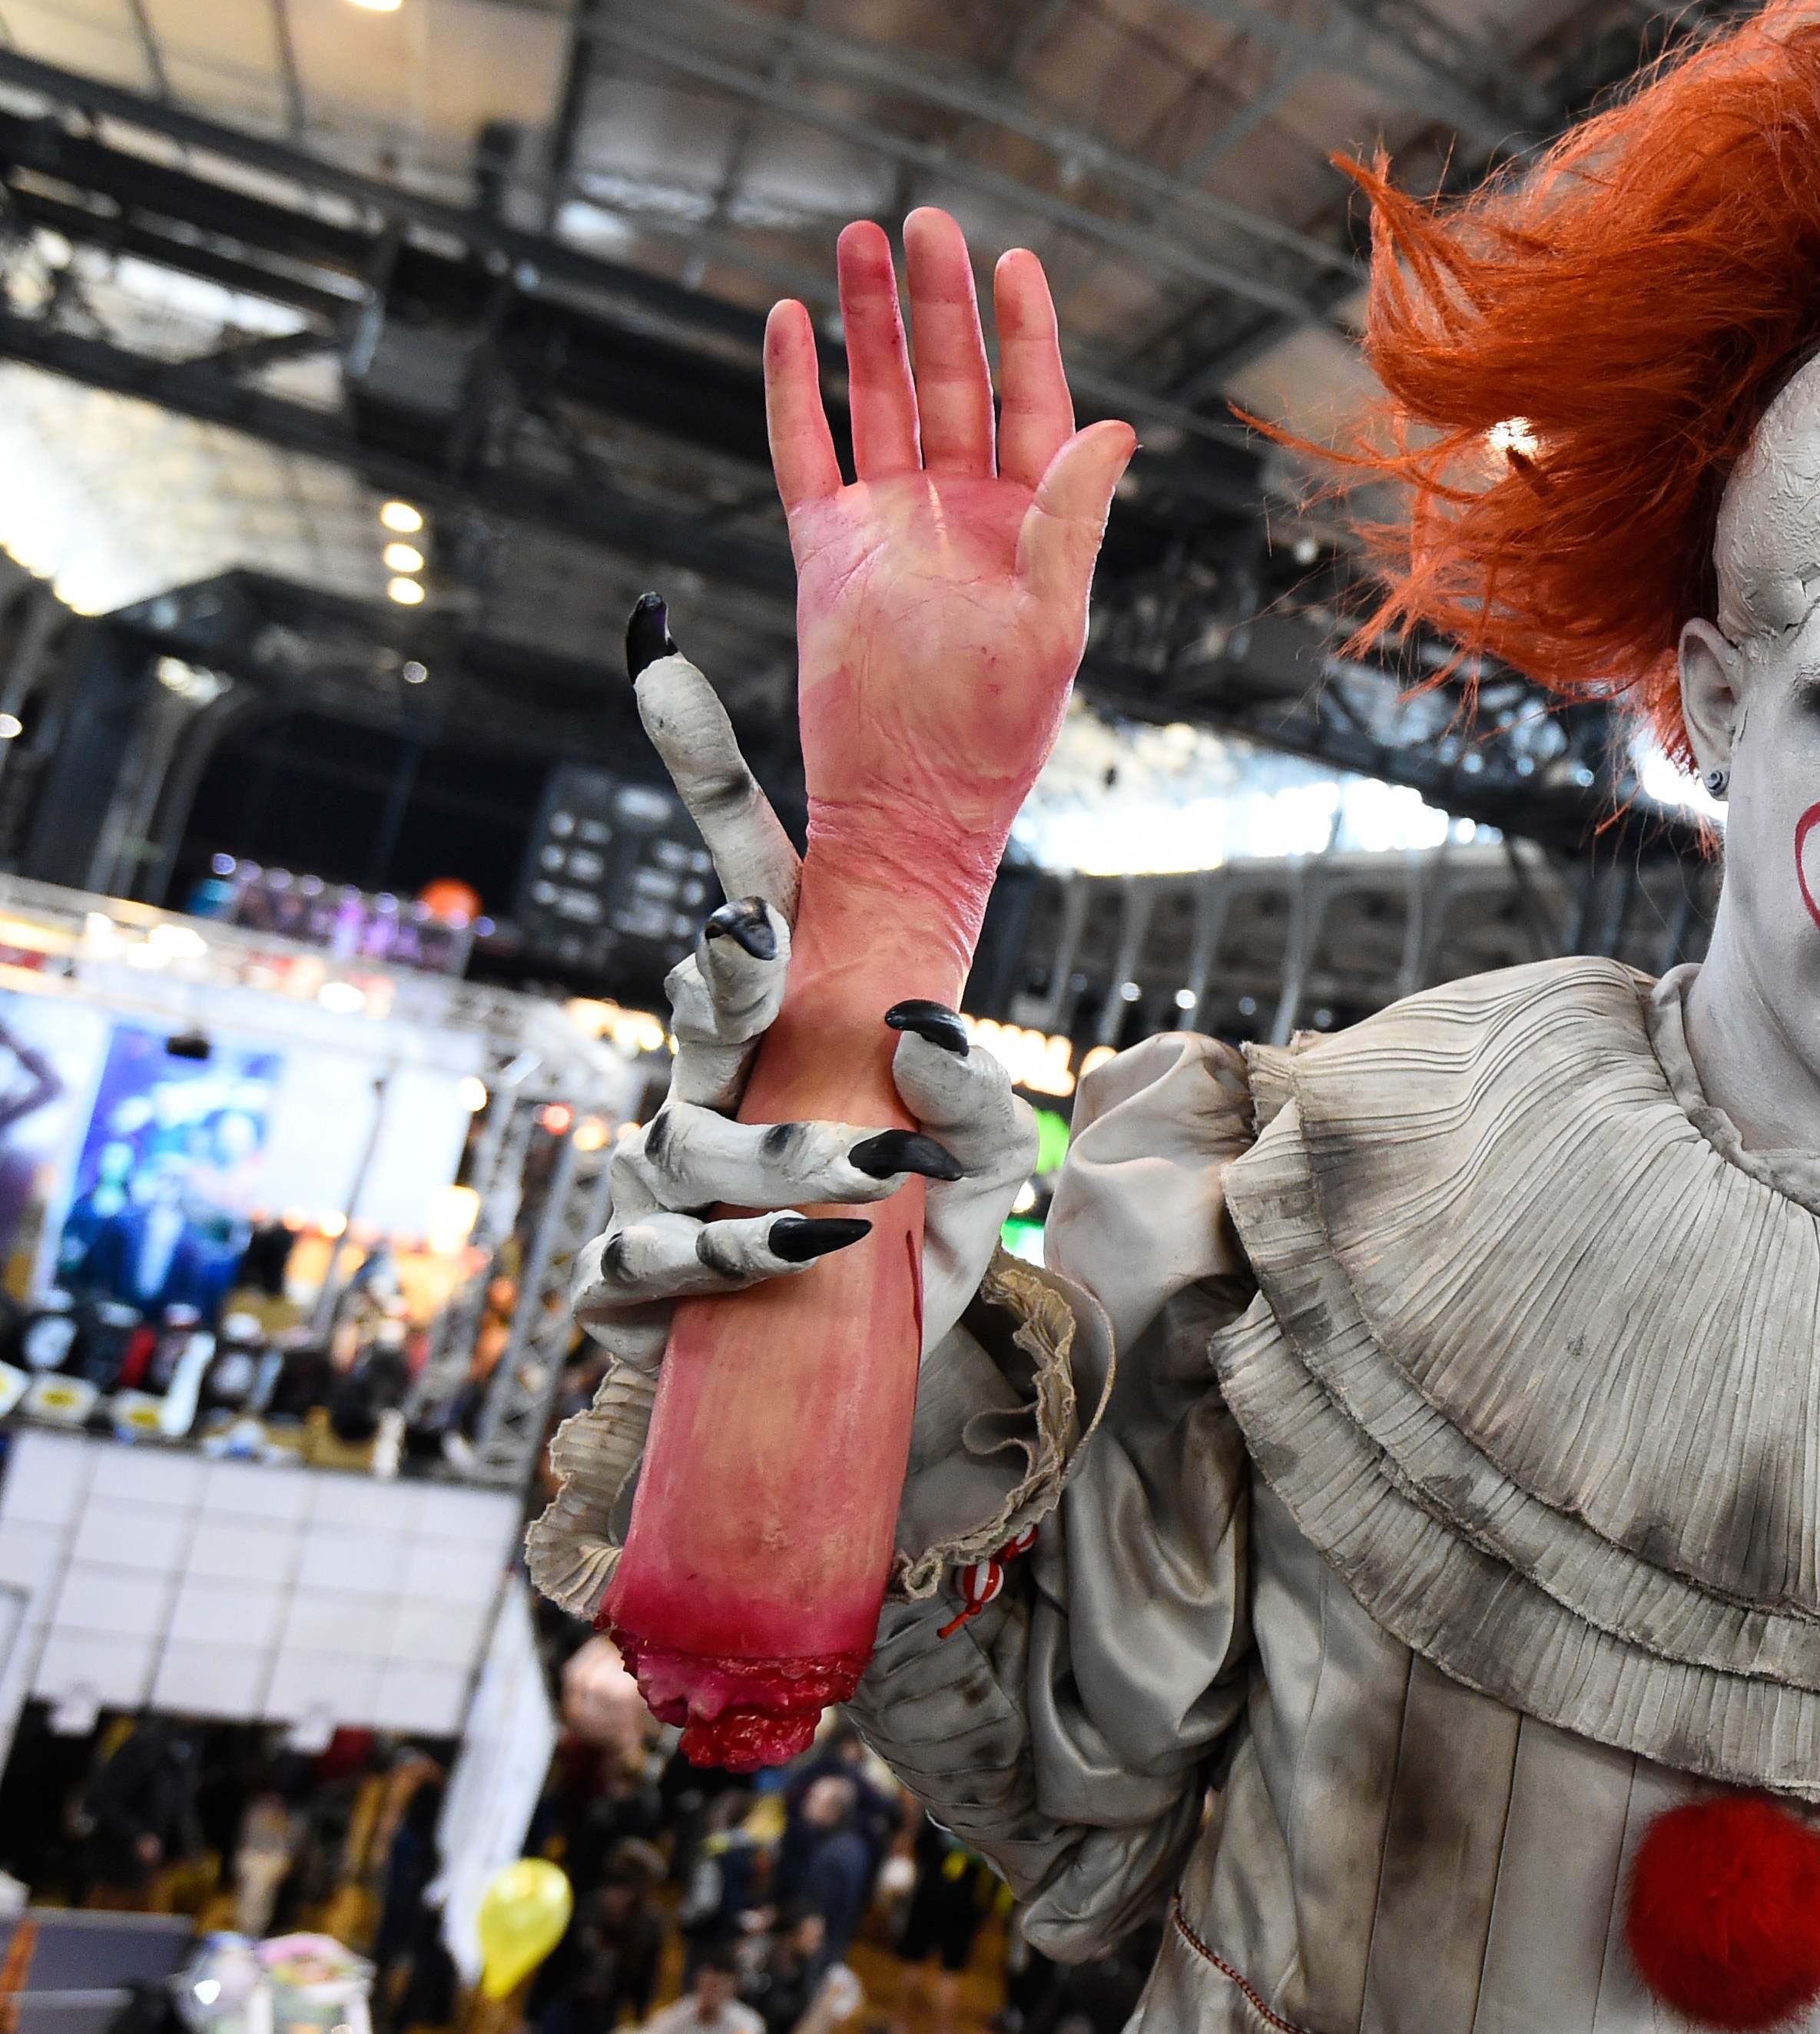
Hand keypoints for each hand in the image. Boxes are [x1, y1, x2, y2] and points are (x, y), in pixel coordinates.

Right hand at [571, 623, 1037, 1366]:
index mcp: (792, 1019)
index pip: (745, 874)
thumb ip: (968, 1107)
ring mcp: (659, 1169)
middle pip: (696, 988)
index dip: (702, 768)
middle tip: (755, 943)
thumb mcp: (974, 1175)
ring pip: (683, 1135)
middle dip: (723, 966)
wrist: (868, 1383)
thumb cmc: (912, 1250)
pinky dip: (729, 1256)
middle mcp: (714, 1075)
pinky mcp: (630, 1272)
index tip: (658, 650)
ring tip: (863, 1188)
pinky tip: (801, 1258)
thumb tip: (919, 1029)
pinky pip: (649, 1251)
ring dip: (773, 1159)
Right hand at [764, 212, 1132, 884]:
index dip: (1024, 332)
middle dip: (939, 303)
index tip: (1016, 262)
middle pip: (947, 381)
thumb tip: (1114, 434)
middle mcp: (959, 512)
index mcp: (1028, 525)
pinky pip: (805, 450)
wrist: (906, 806)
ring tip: (861, 241)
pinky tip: (791, 323)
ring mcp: (889, 525)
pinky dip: (794, 388)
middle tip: (929, 222)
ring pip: (875, 398)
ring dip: (869, 323)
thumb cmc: (992, 737)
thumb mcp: (1051, 625)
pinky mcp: (826, 551)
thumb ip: (1071, 523)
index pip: (1031, 403)